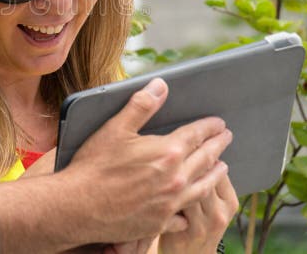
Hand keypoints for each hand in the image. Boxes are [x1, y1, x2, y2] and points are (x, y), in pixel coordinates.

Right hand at [0, 78, 232, 252]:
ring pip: (202, 188)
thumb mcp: (115, 128)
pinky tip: (193, 203)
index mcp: (166, 152)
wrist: (78, 206)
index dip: (209, 127)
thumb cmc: (94, 166)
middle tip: (227, 138)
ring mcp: (170, 203)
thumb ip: (141, 106)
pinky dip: (192, 208)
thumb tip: (161, 85)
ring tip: (223, 167)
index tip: (219, 123)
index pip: (196, 135)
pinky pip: (184, 216)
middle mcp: (175, 179)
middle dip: (218, 146)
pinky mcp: (160, 222)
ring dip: (215, 175)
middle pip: (205, 159)